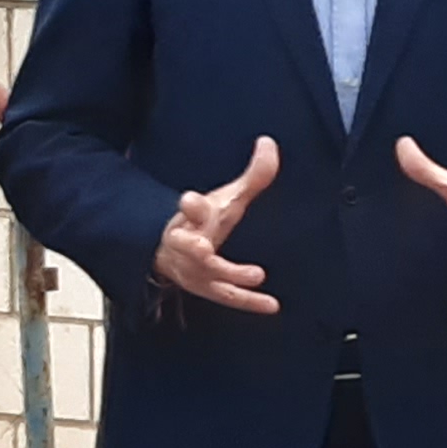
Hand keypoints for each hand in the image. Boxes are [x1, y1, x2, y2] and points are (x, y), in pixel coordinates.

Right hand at [154, 134, 283, 314]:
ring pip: (205, 274)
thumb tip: (269, 142)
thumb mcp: (228, 198)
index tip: (190, 200)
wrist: (174, 250)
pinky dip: (249, 301)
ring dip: (228, 275)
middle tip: (205, 250)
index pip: (190, 208)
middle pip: (187, 245)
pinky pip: (227, 296)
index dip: (190, 205)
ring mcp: (194, 269)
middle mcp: (188, 243)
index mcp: (193, 216)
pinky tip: (273, 305)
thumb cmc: (207, 221)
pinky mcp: (204, 288)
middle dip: (193, 247)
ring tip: (255, 275)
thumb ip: (252, 176)